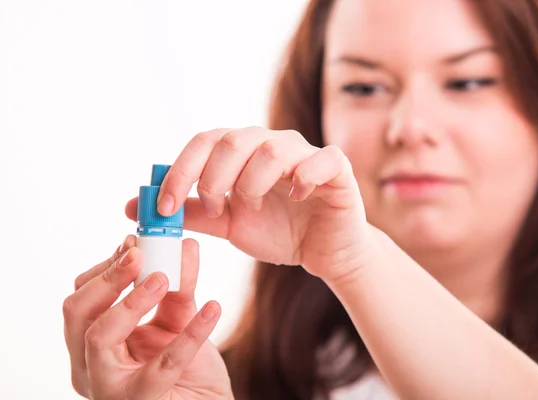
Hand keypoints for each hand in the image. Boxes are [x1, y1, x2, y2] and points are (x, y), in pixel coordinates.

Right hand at [63, 235, 232, 399]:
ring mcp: (110, 387)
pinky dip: (191, 333)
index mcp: (93, 342)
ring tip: (164, 278)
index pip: (82, 298)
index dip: (107, 266)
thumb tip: (183, 245)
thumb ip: (175, 288)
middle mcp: (91, 365)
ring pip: (100, 336)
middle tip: (140, 253)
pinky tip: (213, 308)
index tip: (134, 242)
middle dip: (108, 277)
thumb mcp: (176, 321)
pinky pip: (164, 364)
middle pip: (78, 312)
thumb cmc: (187, 369)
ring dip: (132, 300)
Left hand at [125, 127, 372, 281]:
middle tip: (215, 210)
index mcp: (244, 152)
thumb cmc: (278, 232)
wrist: (323, 252)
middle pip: (234, 139)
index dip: (180, 170)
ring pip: (271, 149)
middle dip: (214, 178)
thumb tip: (135, 206)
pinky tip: (297, 199)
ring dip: (252, 183)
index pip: (205, 142)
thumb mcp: (227, 225)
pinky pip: (321, 159)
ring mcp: (305, 154)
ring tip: (252, 208)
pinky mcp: (336, 168)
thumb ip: (189, 213)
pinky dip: (303, 178)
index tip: (164, 207)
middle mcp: (272, 144)